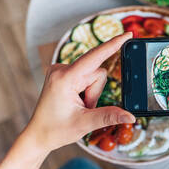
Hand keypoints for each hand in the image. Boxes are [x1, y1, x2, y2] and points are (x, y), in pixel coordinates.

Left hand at [24, 32, 135, 152]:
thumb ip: (109, 116)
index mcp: (65, 78)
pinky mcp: (63, 73)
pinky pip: (86, 77)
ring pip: (93, 76)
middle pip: (97, 72)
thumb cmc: (56, 130)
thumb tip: (131, 116)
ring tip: (78, 106)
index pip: (95, 56)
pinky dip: (86, 90)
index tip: (128, 33)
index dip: (113, 45)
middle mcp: (61, 69)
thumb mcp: (85, 124)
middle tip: (83, 108)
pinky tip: (75, 101)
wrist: (38, 135)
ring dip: (91, 93)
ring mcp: (61, 70)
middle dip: (95, 92)